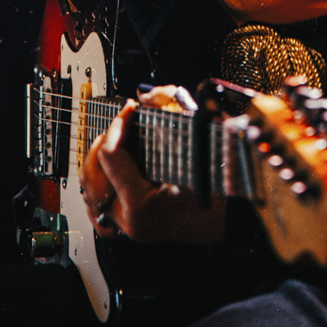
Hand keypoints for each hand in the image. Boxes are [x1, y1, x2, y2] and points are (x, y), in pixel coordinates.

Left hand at [81, 96, 225, 243]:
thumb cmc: (222, 185)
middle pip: (93, 173)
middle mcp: (130, 221)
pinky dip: (102, 185)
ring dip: (100, 161)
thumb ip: (169, 111)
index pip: (110, 154)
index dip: (118, 123)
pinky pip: (102, 208)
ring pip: (92, 192)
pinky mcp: (133, 228)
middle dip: (105, 139)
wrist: (233, 217)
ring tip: (117, 140)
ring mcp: (130, 229)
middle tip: (123, 121)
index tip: (131, 108)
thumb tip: (147, 97)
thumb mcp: (198, 140)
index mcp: (141, 203)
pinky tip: (110, 170)